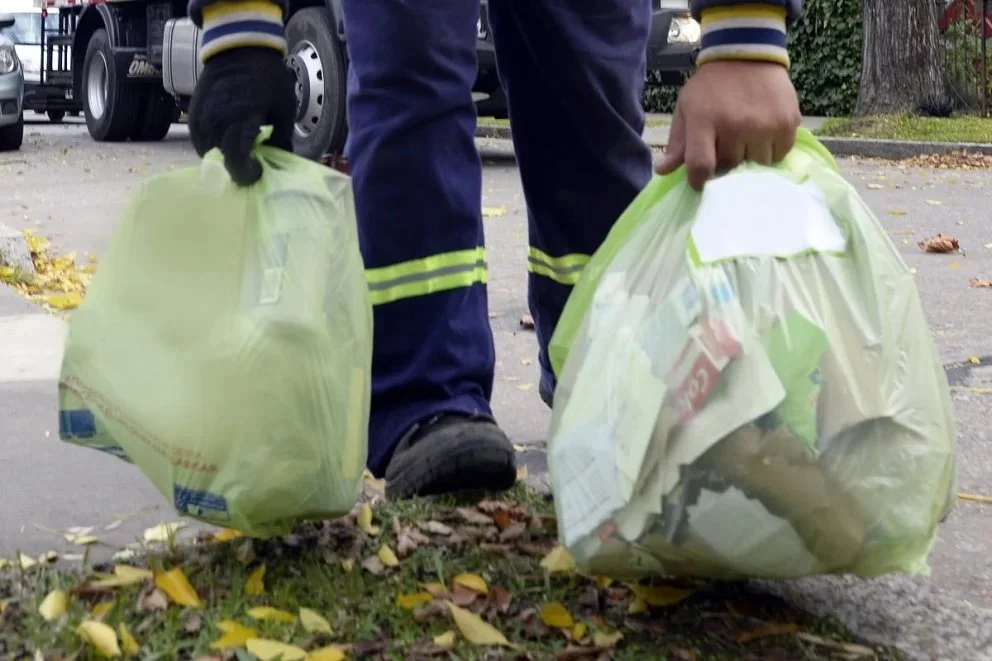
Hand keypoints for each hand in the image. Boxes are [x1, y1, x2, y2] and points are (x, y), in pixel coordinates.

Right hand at [188, 47, 296, 185]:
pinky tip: (226, 140)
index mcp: (240, 122)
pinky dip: (212, 146)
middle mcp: (216, 123)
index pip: (236, 163)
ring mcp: (201, 119)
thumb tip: (278, 162)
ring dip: (223, 158)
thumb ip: (281, 139)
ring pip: (207, 154)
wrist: (239, 47)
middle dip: (236, 168)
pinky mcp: (192, 114)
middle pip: (221, 163)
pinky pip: (199, 140)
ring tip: (239, 150)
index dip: (247, 175)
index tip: (259, 171)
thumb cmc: (267, 78)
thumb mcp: (283, 109)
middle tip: (251, 162)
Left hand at [656, 61, 800, 190]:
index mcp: (705, 120)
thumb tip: (662, 171)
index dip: (698, 180)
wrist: (748, 53)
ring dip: (750, 159)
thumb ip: (677, 142)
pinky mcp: (787, 123)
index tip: (699, 182)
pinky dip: (771, 151)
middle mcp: (736, 124)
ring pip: (757, 165)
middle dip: (724, 164)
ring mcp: (764, 124)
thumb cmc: (711, 86)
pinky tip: (763, 136)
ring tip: (745, 141)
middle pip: (730, 167)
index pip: (701, 165)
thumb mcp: (686, 107)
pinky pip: (779, 154)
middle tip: (724, 149)